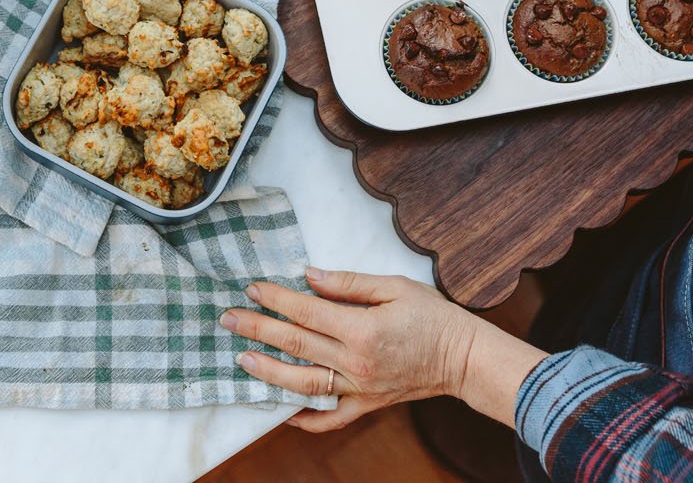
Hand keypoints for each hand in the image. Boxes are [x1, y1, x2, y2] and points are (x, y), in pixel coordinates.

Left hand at [220, 267, 544, 432]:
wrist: (465, 357)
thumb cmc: (433, 315)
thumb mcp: (394, 286)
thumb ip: (348, 282)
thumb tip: (308, 275)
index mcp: (363, 328)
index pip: (306, 311)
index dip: (275, 299)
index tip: (251, 288)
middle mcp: (357, 362)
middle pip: (297, 344)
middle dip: (258, 329)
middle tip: (227, 318)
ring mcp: (361, 388)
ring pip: (305, 384)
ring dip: (269, 371)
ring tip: (242, 359)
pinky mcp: (368, 405)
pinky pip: (331, 417)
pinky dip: (305, 417)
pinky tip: (282, 411)